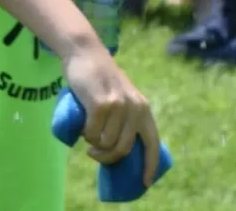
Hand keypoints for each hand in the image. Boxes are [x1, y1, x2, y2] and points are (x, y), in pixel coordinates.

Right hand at [61, 47, 162, 186]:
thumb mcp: (121, 97)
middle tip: (94, 155)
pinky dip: (84, 135)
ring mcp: (119, 106)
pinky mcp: (101, 104)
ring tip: (88, 135)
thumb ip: (125, 117)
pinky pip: (91, 133)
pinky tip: (82, 128)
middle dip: (108, 159)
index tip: (146, 182)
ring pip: (105, 143)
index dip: (151, 165)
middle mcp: (135, 108)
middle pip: (123, 149)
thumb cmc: (100, 80)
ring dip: (93, 145)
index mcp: (143, 109)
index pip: (153, 143)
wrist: (85, 53)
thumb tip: (118, 149)